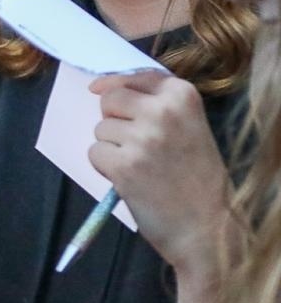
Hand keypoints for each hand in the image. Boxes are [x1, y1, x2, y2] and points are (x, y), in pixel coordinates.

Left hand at [88, 72, 233, 274]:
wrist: (207, 226)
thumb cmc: (196, 177)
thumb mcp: (189, 127)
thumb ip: (156, 104)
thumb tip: (100, 88)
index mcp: (183, 96)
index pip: (135, 76)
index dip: (115, 84)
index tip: (101, 91)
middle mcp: (163, 111)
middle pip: (110, 99)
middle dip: (113, 119)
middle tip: (135, 143)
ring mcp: (143, 138)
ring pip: (100, 129)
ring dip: (112, 148)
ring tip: (140, 166)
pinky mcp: (124, 165)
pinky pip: (94, 153)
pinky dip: (104, 167)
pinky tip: (129, 179)